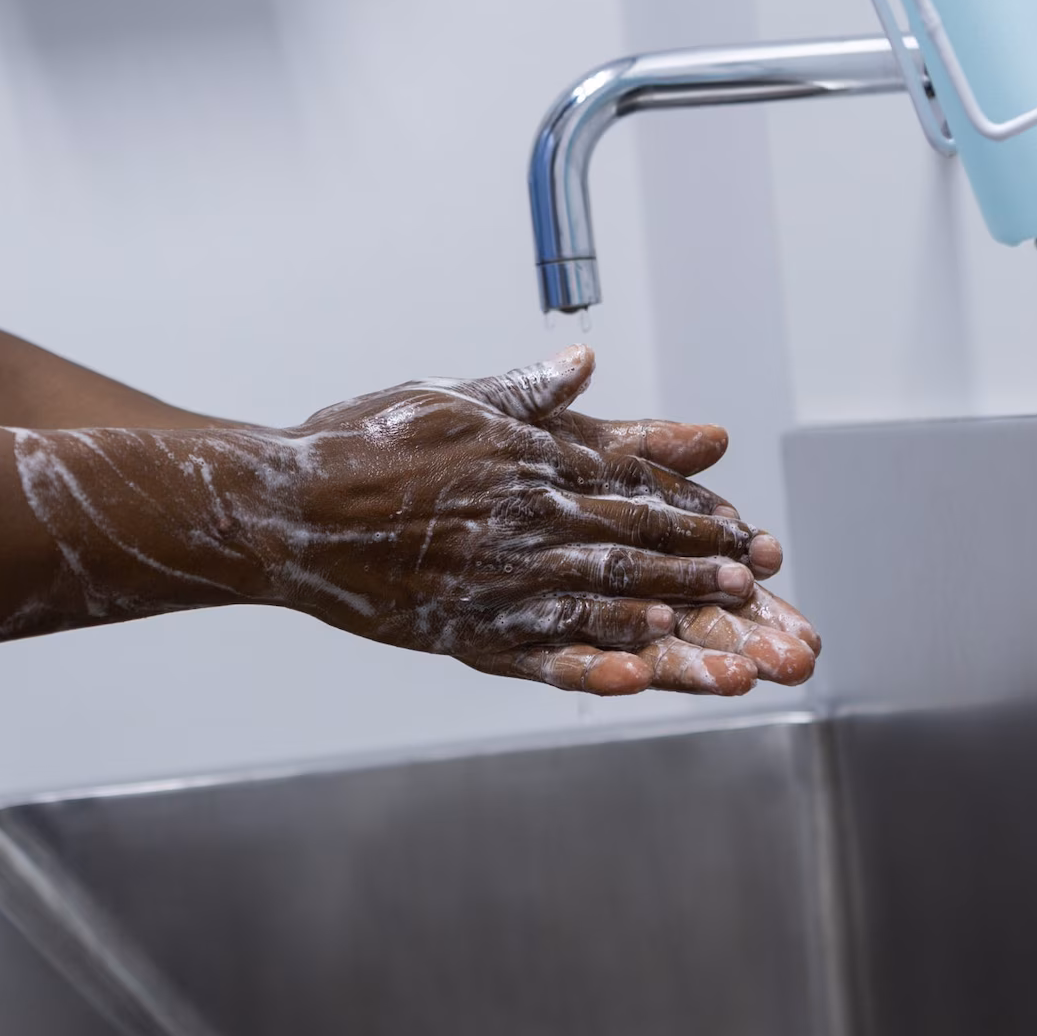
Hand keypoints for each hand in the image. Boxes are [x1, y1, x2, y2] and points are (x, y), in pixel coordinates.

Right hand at [3, 347, 787, 684]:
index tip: (739, 524)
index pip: (622, 484)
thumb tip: (583, 364)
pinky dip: (592, 658)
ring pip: (591, 594)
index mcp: (515, 459)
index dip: (687, 508)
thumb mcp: (445, 397)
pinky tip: (634, 670)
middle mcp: (510, 518)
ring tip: (718, 627)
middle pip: (622, 541)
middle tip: (754, 581)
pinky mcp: (455, 625)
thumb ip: (521, 390)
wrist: (282, 504)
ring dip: (662, 610)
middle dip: (694, 563)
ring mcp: (485, 576)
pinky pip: (534, 647)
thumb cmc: (358, 443)